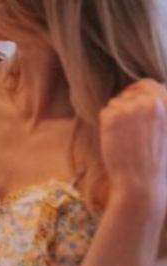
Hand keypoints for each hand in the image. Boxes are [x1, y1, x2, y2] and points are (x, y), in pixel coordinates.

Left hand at [99, 78, 166, 207]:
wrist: (143, 182)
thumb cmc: (158, 162)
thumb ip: (160, 113)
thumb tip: (147, 99)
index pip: (150, 83)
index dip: (140, 91)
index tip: (135, 101)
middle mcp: (152, 102)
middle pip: (131, 90)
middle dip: (127, 101)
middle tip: (125, 121)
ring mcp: (131, 107)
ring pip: (117, 101)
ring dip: (118, 114)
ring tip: (125, 136)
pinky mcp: (113, 115)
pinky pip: (106, 111)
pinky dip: (108, 123)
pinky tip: (116, 139)